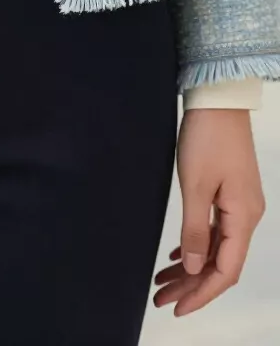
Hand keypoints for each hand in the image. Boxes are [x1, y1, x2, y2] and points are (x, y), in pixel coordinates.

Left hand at [152, 108, 264, 315]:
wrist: (219, 99)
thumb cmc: (207, 137)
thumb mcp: (195, 185)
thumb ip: (195, 230)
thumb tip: (195, 268)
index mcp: (243, 217)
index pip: (225, 271)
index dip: (201, 294)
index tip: (177, 307)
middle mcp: (247, 215)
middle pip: (221, 263)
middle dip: (191, 284)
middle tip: (161, 298)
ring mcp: (240, 204)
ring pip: (217, 247)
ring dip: (192, 266)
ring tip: (162, 280)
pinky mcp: (231, 192)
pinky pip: (216, 230)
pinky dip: (197, 244)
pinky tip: (179, 253)